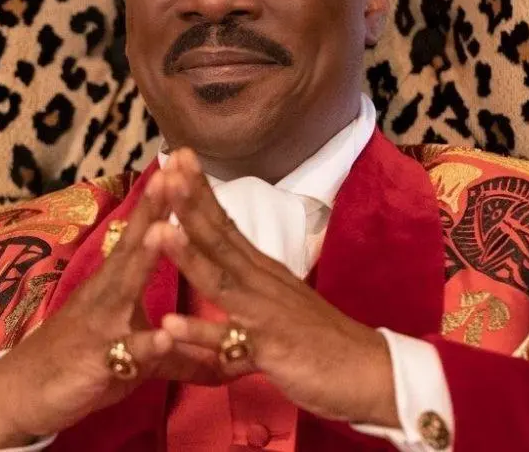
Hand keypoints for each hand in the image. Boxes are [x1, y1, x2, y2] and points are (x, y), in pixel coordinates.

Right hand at [0, 172, 207, 446]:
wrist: (19, 396)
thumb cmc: (79, 365)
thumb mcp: (131, 355)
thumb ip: (168, 348)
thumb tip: (211, 352)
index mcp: (115, 285)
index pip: (142, 235)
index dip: (162, 203)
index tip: (183, 166)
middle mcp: (105, 295)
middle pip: (131, 247)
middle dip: (154, 212)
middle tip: (173, 174)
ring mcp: (98, 326)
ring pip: (122, 289)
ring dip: (143, 260)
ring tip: (163, 232)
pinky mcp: (94, 364)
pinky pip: (122, 354)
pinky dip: (144, 344)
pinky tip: (164, 335)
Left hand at [149, 149, 398, 426]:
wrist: (370, 373)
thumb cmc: (321, 339)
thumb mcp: (278, 302)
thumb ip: (247, 284)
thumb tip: (224, 261)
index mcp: (261, 269)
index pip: (226, 222)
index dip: (201, 190)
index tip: (178, 155)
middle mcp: (261, 281)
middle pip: (220, 237)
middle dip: (190, 202)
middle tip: (167, 164)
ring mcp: (264, 312)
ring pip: (221, 280)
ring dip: (188, 256)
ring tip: (159, 230)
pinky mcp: (268, 349)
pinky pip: (228, 341)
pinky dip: (199, 332)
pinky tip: (170, 323)